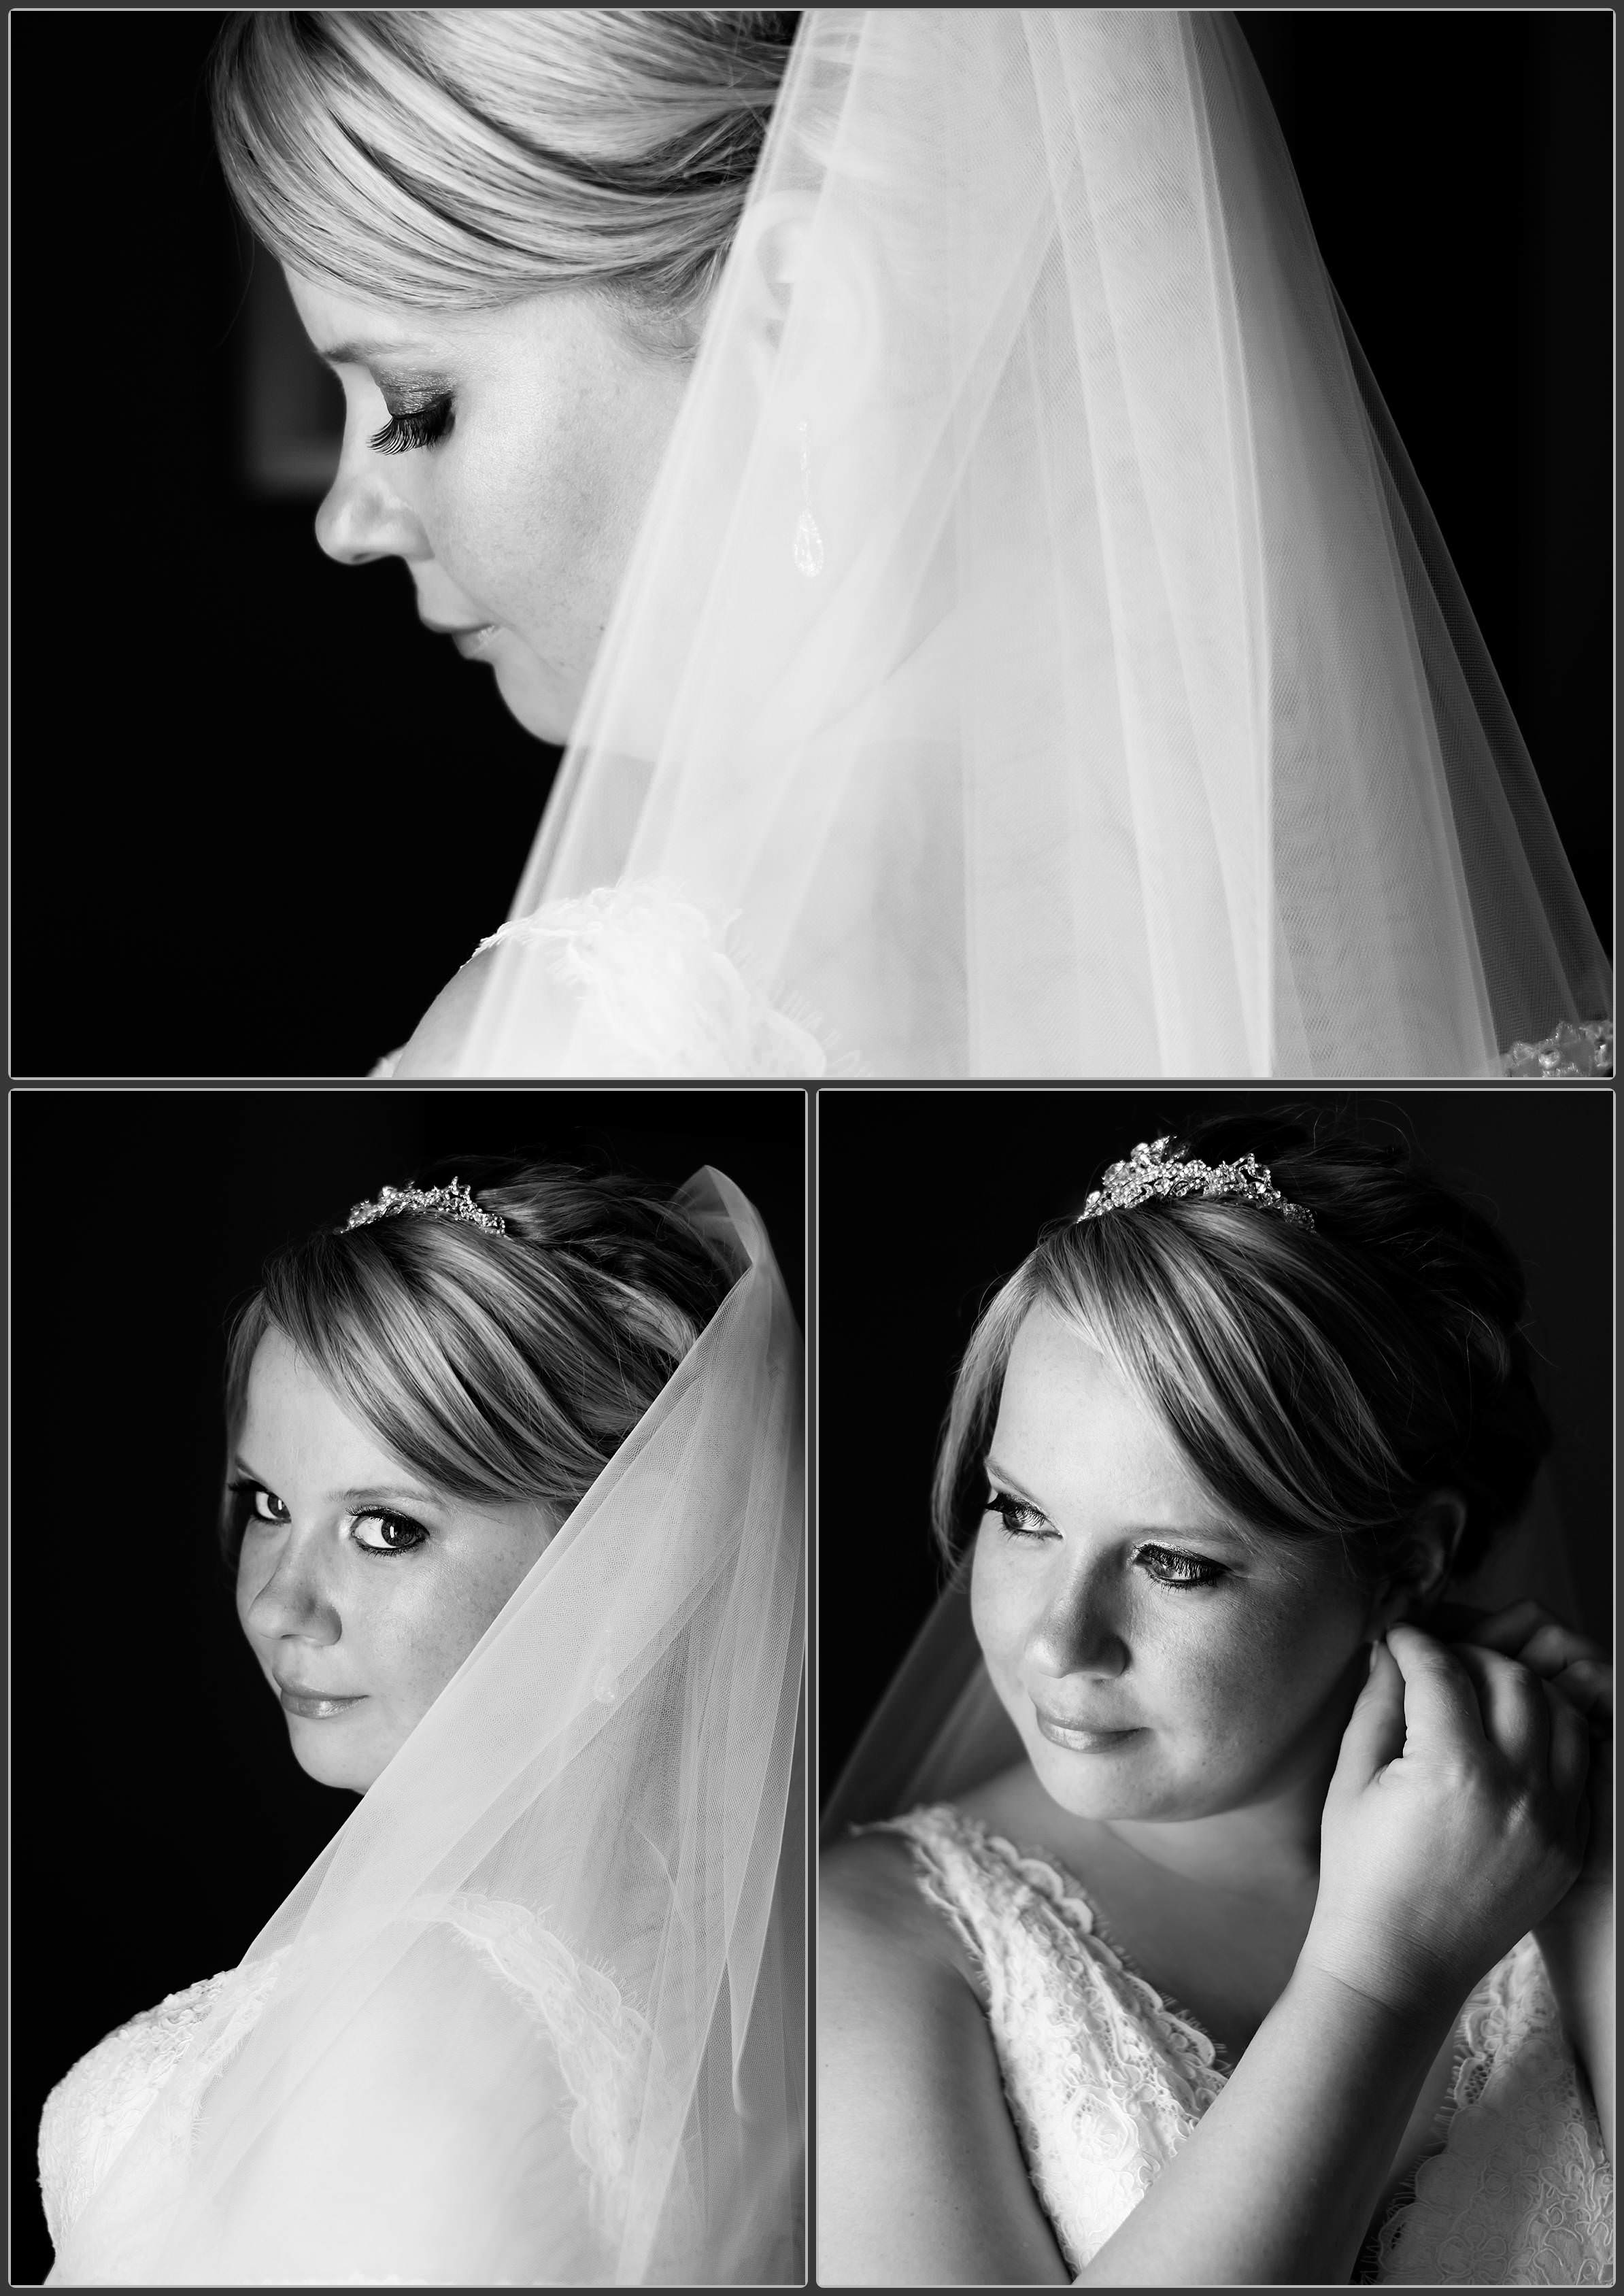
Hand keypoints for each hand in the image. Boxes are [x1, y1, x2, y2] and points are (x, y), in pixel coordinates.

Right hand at [1302, 1622, 1590, 2020]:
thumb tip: (1392, 1650)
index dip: (1416, 1643)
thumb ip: (1377, 1703)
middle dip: (1474, 1657)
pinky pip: (1578, 1769)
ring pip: (1564, 1716)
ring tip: (1485, 1698)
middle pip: (1515, 1679)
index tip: (1401, 1638)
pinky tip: (1511, 1744)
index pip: (1444, 1670)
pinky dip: (1551, 1741)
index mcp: (1450, 1770)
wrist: (1399, 1963)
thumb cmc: (1361, 1873)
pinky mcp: (1570, 1847)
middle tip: (1441, 1664)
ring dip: (1525, 1692)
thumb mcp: (1351, 1779)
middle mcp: (1515, 1789)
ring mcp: (1553, 1821)